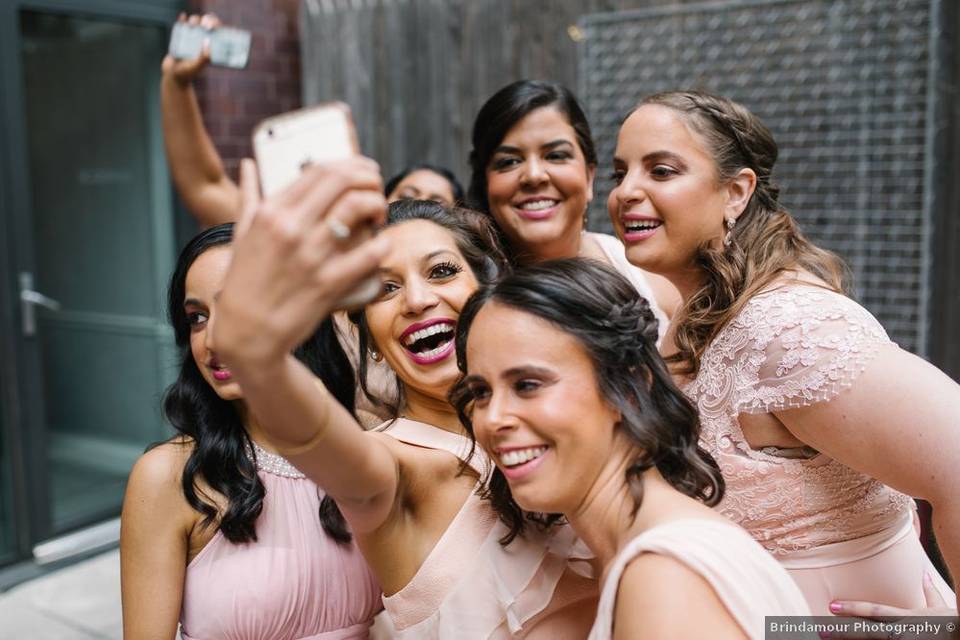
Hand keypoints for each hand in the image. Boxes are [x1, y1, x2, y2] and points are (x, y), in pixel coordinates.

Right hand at [161, 13, 219, 85]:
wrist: (173, 76)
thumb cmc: (187, 73)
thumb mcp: (197, 67)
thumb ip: (204, 58)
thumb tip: (207, 42)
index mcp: (210, 47)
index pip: (216, 32)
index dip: (216, 26)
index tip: (213, 28)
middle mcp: (201, 40)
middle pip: (206, 24)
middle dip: (207, 21)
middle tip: (206, 26)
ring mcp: (190, 37)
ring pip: (195, 23)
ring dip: (195, 20)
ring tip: (193, 25)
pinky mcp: (179, 37)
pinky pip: (181, 25)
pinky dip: (182, 20)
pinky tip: (183, 17)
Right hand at [212, 157, 388, 367]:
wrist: (247, 333)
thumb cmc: (244, 283)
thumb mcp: (241, 235)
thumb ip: (249, 196)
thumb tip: (249, 164)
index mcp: (270, 212)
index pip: (318, 169)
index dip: (350, 165)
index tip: (362, 173)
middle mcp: (290, 228)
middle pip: (342, 179)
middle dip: (368, 176)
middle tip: (376, 187)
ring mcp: (310, 255)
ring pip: (357, 207)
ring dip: (377, 203)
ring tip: (379, 213)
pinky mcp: (328, 283)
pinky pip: (369, 253)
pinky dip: (382, 243)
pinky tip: (382, 243)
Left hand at [823, 573, 957, 638]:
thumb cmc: (953, 627)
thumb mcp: (942, 609)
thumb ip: (929, 593)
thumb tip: (924, 575)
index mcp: (908, 619)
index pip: (875, 612)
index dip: (853, 608)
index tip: (832, 604)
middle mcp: (902, 634)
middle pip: (868, 633)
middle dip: (844, 631)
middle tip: (821, 628)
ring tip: (828, 638)